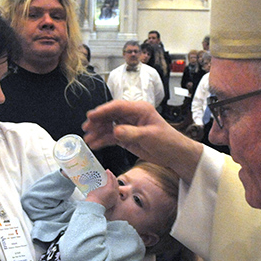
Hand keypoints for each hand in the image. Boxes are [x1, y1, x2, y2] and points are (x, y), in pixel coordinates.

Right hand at [83, 100, 202, 183]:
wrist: (174, 154)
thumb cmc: (167, 141)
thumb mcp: (149, 136)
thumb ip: (131, 133)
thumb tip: (116, 131)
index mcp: (139, 109)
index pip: (117, 107)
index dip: (103, 110)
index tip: (91, 116)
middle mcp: (132, 116)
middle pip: (110, 116)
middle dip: (97, 122)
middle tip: (86, 128)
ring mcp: (128, 127)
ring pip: (109, 127)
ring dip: (98, 133)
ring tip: (88, 140)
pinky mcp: (126, 137)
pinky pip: (112, 137)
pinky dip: (103, 140)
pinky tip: (95, 145)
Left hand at [86, 170, 117, 208]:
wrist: (94, 207)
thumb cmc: (94, 206)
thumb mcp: (99, 203)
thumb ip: (99, 199)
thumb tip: (94, 195)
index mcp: (113, 200)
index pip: (115, 190)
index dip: (113, 185)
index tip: (108, 181)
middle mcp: (115, 195)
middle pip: (116, 185)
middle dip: (113, 179)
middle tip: (108, 175)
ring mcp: (113, 191)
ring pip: (114, 181)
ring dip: (111, 176)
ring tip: (107, 173)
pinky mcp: (110, 187)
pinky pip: (111, 179)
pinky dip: (110, 174)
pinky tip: (107, 171)